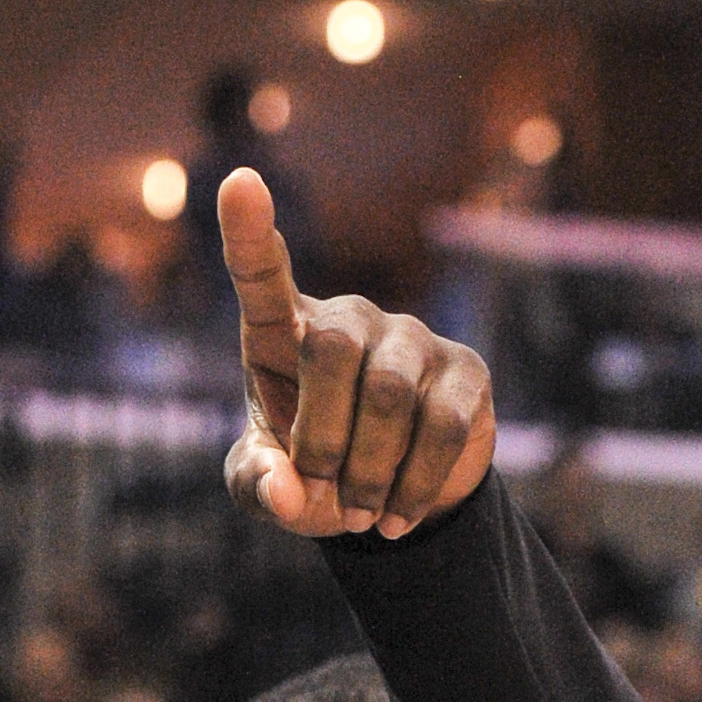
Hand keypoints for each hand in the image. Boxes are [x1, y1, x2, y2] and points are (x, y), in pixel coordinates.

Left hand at [218, 168, 493, 542]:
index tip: (239, 184)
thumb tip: (286, 491)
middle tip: (323, 495)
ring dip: (370, 472)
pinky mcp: (463, 372)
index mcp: (285, 333)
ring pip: (390, 395)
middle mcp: (350, 319)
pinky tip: (396, 517)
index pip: (263, 274)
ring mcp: (411, 338)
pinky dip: (414, 484)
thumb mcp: (272, 490)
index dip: (249, 232)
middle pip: (334, 347)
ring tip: (362, 518)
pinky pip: (441, 426)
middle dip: (324, 437)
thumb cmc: (315, 477)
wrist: (392, 501)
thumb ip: (260, 487)